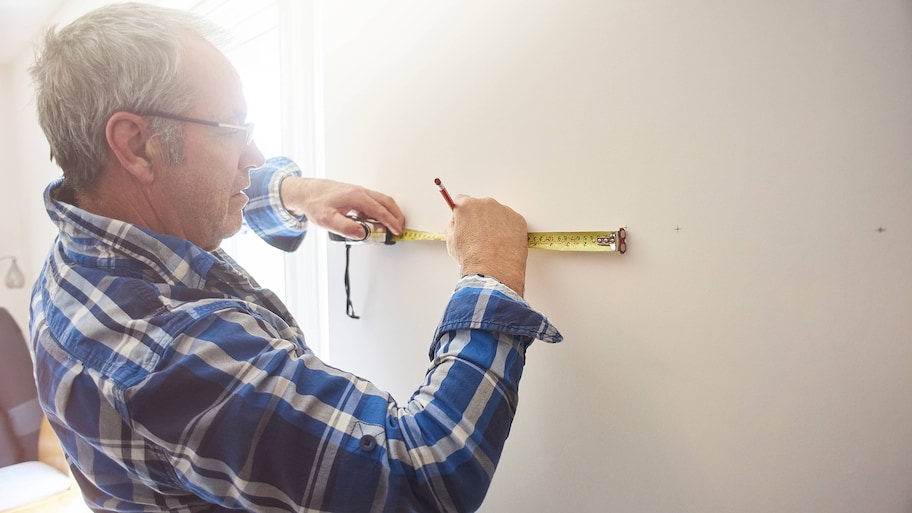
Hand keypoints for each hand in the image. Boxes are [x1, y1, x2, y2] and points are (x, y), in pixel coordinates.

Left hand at [280, 177, 404, 238]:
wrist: (305, 192)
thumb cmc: (315, 203)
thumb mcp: (327, 219)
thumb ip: (346, 228)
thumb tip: (362, 234)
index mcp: (356, 197)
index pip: (380, 211)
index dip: (391, 222)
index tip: (397, 231)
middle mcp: (360, 192)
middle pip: (386, 202)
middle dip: (396, 216)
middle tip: (400, 229)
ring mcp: (358, 192)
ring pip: (381, 201)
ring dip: (390, 213)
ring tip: (391, 227)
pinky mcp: (355, 194)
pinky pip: (373, 202)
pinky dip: (380, 211)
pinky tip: (374, 221)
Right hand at [445, 196, 527, 295]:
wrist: (493, 272)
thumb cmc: (472, 258)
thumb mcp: (451, 241)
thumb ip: (452, 225)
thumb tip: (457, 221)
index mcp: (467, 206)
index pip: (462, 200)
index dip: (462, 213)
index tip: (465, 219)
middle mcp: (486, 203)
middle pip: (481, 207)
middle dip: (480, 218)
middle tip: (479, 237)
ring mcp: (504, 211)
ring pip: (497, 214)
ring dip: (495, 224)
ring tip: (493, 244)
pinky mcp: (518, 220)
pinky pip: (511, 222)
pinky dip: (508, 231)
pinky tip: (503, 245)